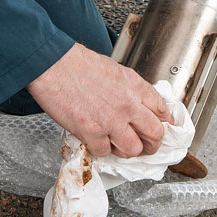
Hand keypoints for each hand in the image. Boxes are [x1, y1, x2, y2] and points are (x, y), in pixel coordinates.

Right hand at [27, 43, 173, 157]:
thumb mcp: (116, 71)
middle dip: (152, 144)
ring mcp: (110, 121)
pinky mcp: (91, 132)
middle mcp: (128, 105)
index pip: (162, 111)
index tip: (160, 129)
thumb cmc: (78, 64)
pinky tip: (97, 140)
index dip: (163, 124)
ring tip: (120, 146)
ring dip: (127, 150)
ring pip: (132, 149)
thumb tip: (139, 107)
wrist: (53, 64)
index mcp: (135, 87)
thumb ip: (131, 90)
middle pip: (154, 135)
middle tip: (147, 146)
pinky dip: (101, 149)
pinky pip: (104, 152)